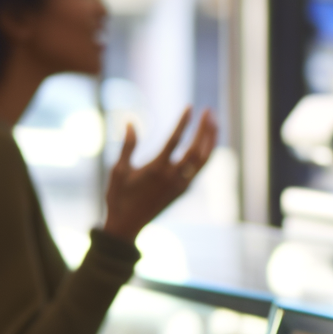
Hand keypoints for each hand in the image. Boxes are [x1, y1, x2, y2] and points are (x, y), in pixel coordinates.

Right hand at [101, 107, 217, 241]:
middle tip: (209, 111)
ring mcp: (180, 185)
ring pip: (203, 160)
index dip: (184, 123)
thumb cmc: (119, 197)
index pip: (174, 141)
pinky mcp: (183, 191)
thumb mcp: (118, 171)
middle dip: (205, 129)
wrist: (127, 226)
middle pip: (196, 149)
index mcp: (156, 170)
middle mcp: (172, 177)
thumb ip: (127, 146)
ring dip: (211, 140)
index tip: (190, 107)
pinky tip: (207, 143)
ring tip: (214, 123)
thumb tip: (130, 122)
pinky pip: (200, 170)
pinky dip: (207, 154)